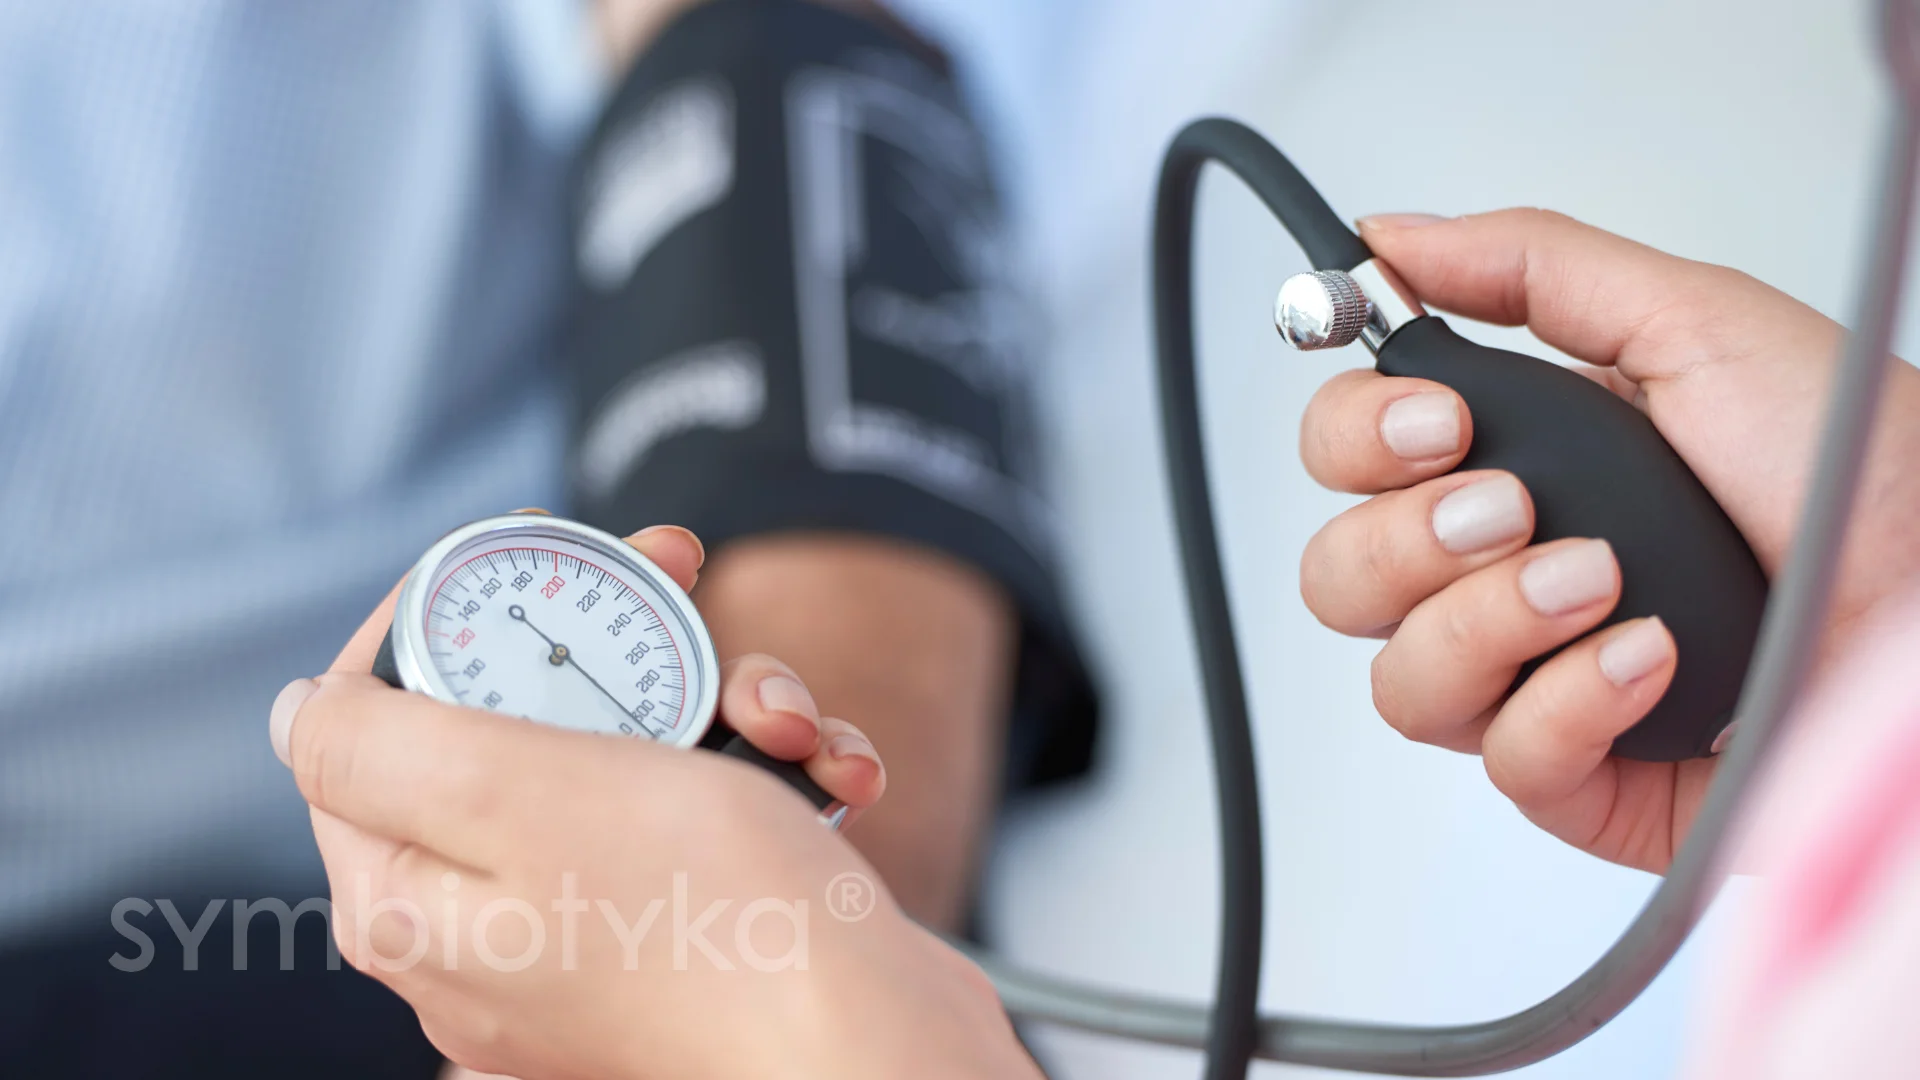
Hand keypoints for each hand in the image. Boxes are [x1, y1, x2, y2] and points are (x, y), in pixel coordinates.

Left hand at [270, 524, 1037, 1079]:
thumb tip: (301, 712)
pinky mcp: (688, 934)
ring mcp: (591, 934)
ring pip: (629, 757)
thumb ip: (378, 744)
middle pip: (518, 723)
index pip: (372, 716)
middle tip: (684, 577)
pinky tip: (831, 774)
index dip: (447, 614)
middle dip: (619, 646)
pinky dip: (769, 776)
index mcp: (410, 897)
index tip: (536, 559)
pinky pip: (705, 818)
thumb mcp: (517, 795)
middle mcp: (488, 925)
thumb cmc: (712, 923)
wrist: (875, 1040)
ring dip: (723, 706)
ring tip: (784, 723)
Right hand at [1299, 210, 1919, 871]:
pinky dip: (1571, 705)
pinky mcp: (1586, 776)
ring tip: (1599, 583)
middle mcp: (1503, 573)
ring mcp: (1535, 678)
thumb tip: (1385, 240)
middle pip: (1338, 577)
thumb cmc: (1857, 465)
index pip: (1343, 457)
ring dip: (1488, 621)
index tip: (1442, 421)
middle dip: (1408, 538)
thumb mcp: (1693, 323)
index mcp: (1515, 457)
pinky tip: (1652, 661)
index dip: (1358, 439)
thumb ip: (1530, 268)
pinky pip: (1504, 761)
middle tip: (1515, 507)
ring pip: (1400, 682)